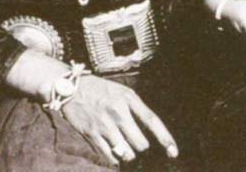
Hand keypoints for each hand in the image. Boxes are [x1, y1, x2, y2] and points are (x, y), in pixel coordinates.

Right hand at [62, 74, 177, 165]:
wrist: (71, 88)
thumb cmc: (100, 90)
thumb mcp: (121, 91)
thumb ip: (135, 108)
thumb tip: (148, 131)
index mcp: (128, 98)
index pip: (151, 120)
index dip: (165, 138)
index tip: (174, 152)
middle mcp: (118, 112)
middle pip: (140, 143)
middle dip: (140, 146)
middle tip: (135, 141)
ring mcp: (105, 125)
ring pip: (126, 153)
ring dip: (127, 153)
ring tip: (122, 144)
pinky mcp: (92, 134)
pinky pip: (110, 156)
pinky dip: (113, 157)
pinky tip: (111, 148)